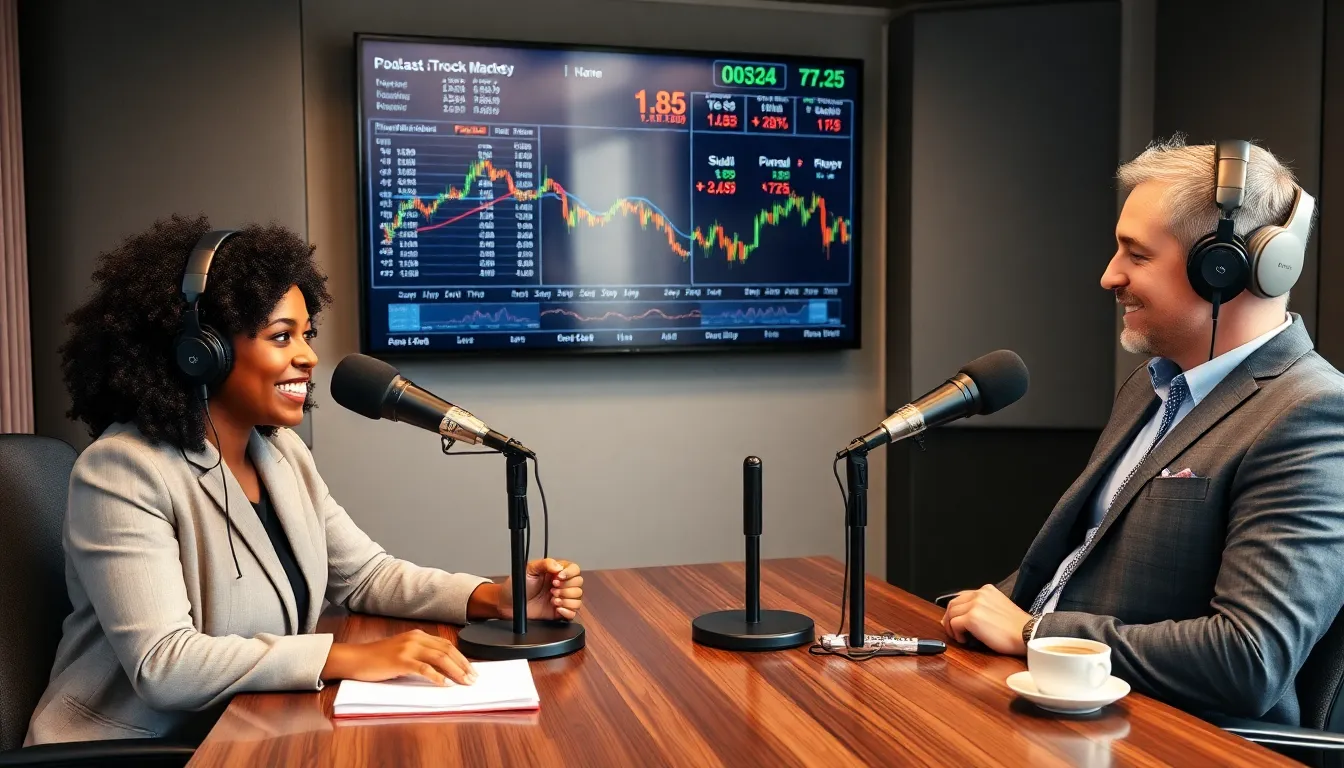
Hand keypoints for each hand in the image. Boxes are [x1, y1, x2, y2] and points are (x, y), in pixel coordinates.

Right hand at [321, 629, 476, 685]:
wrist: (356, 658)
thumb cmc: (378, 659)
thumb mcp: (403, 652)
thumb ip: (420, 656)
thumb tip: (442, 670)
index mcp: (418, 635)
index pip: (447, 645)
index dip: (461, 657)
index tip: (471, 669)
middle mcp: (415, 638)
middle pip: (447, 650)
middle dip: (463, 664)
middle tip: (473, 678)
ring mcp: (408, 648)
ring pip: (440, 657)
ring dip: (455, 671)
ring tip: (464, 682)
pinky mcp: (400, 660)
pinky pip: (424, 668)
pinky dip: (437, 676)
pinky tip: (444, 684)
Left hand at [500, 558, 583, 620]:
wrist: (509, 604)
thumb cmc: (517, 586)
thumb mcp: (529, 569)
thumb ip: (545, 563)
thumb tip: (559, 566)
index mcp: (556, 572)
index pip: (574, 569)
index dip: (569, 573)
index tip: (558, 577)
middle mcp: (562, 584)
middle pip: (579, 583)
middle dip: (566, 587)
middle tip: (552, 589)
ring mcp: (562, 598)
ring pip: (578, 597)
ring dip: (566, 599)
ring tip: (553, 599)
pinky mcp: (560, 612)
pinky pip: (574, 612)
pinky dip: (567, 610)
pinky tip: (556, 607)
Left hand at [941, 584, 1031, 655]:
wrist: (1029, 634)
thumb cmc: (1017, 628)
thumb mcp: (999, 609)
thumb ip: (982, 608)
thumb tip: (961, 617)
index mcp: (987, 591)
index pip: (962, 597)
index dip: (955, 611)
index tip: (954, 621)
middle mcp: (979, 594)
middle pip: (953, 604)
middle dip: (950, 619)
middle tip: (954, 632)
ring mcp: (975, 605)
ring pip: (951, 614)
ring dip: (952, 628)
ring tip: (962, 637)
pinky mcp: (972, 618)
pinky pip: (954, 624)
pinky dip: (956, 634)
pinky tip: (966, 640)